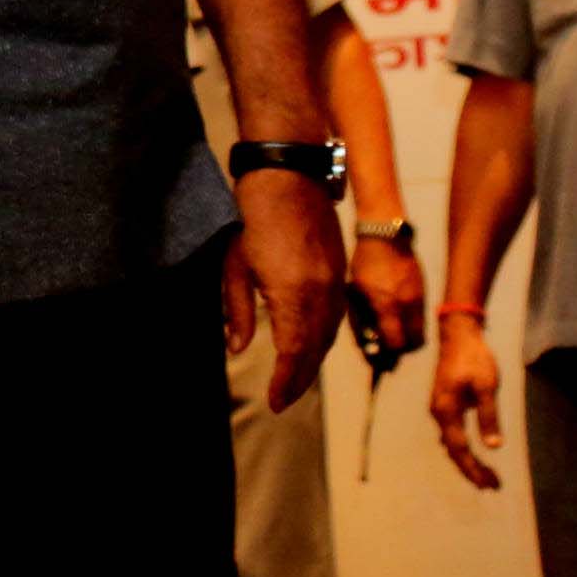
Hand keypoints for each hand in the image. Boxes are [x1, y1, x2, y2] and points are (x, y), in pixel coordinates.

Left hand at [222, 170, 346, 412]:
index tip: (275, 401)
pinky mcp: (341, 270)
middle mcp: (322, 292)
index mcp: (293, 293)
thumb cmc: (255, 217)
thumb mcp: (235, 265)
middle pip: (316, 349)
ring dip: (313, 361)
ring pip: (330, 335)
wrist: (290, 175)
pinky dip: (325, 337)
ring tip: (295, 380)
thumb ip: (237, 310)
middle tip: (283, 400)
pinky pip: (337, 315)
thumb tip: (237, 348)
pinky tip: (312, 345)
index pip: (294, 352)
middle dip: (299, 378)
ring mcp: (335, 280)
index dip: (286, 381)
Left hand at [348, 230, 427, 360]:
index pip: (397, 345)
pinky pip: (422, 319)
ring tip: (392, 333)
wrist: (386, 236)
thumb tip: (368, 346)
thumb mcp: (354, 294)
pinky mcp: (424, 292)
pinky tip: (397, 318)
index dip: (388, 355)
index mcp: (387, 306)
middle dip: (401, 350)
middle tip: (387, 347)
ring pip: (421, 333)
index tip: (378, 356)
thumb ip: (362, 322)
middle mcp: (407, 305)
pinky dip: (412, 325)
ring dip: (408, 339)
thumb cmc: (364, 264)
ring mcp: (419, 299)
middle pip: (414, 345)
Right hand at [428, 316, 501, 488]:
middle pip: (453, 450)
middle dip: (471, 470)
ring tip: (486, 476)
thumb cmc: (475, 358)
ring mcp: (439, 409)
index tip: (490, 484)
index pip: (460, 449)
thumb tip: (493, 446)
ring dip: (467, 461)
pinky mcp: (444, 404)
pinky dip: (463, 448)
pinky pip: (451, 434)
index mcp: (446, 410)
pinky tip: (474, 454)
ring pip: (451, 443)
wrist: (458, 335)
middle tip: (492, 485)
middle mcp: (438, 413)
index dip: (474, 469)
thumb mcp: (487, 386)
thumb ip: (488, 416)